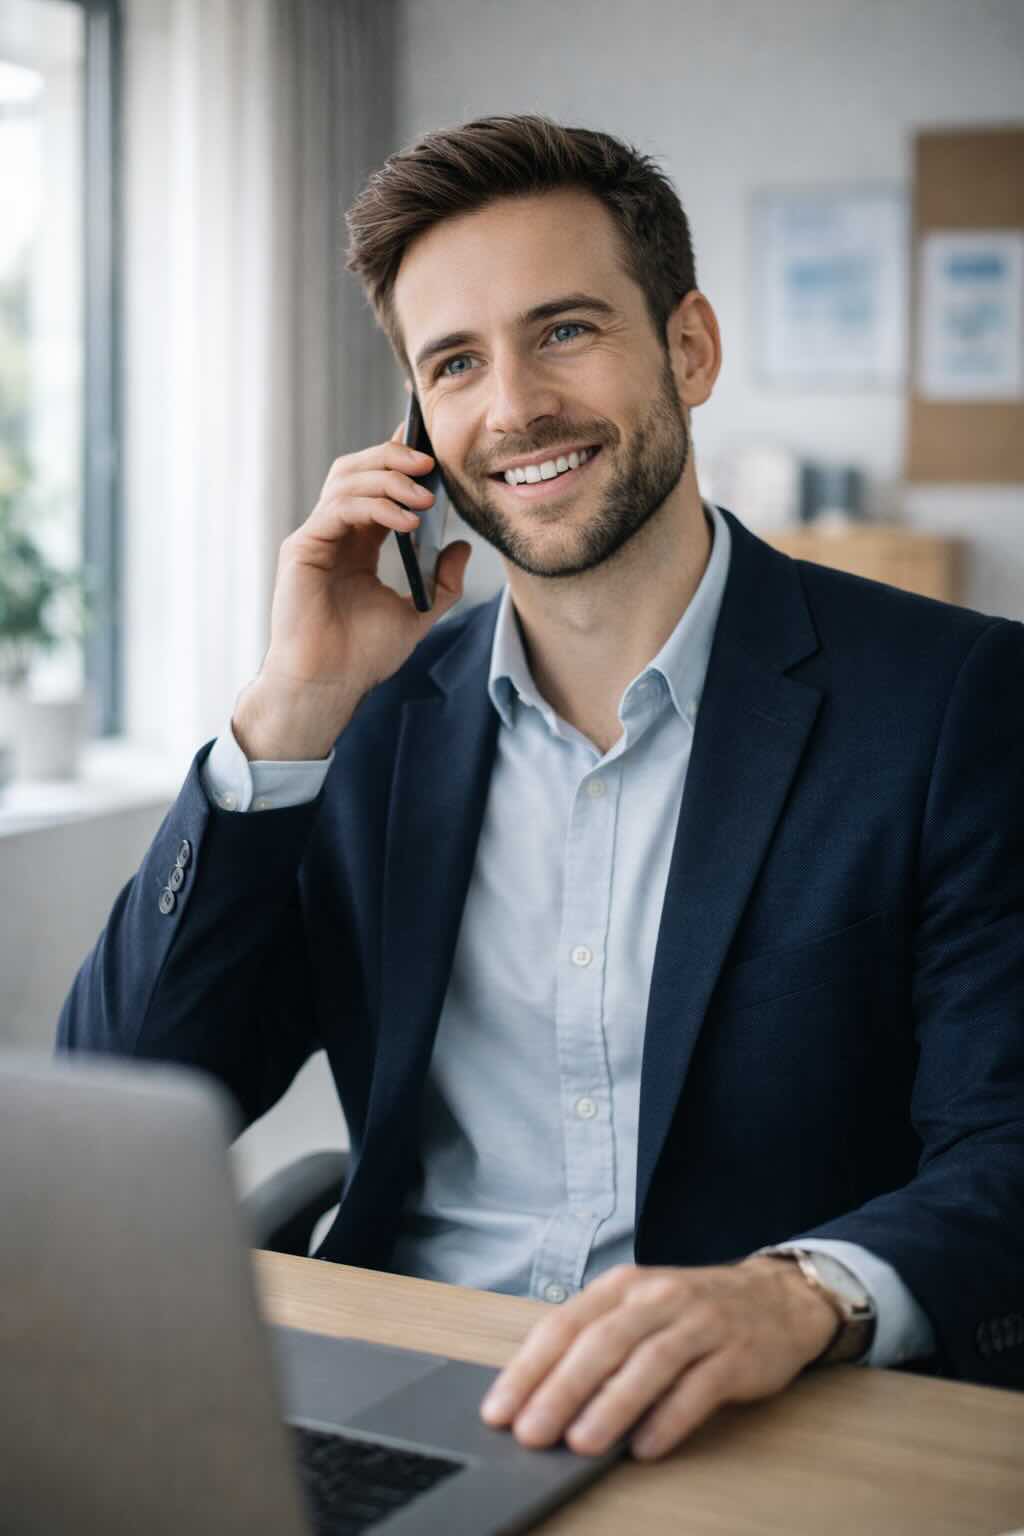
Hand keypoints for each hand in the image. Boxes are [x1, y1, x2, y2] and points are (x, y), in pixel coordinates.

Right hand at [233, 421, 470, 759]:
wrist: (329, 686)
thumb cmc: (362, 657)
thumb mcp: (417, 614)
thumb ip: (443, 582)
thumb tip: (463, 546)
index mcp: (357, 544)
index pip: (377, 485)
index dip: (399, 460)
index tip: (431, 448)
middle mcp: (334, 534)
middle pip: (358, 469)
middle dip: (394, 458)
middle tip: (431, 462)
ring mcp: (316, 538)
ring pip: (347, 479)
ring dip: (389, 480)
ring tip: (425, 497)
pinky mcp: (302, 548)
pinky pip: (339, 508)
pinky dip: (375, 506)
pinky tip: (407, 523)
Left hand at [479, 1258, 838, 1461]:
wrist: (776, 1298)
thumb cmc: (691, 1312)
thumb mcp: (639, 1310)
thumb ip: (596, 1343)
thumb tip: (538, 1398)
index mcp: (623, 1287)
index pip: (565, 1324)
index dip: (529, 1368)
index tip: (500, 1410)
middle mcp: (658, 1297)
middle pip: (602, 1342)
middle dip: (561, 1389)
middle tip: (531, 1433)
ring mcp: (700, 1323)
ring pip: (649, 1362)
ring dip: (612, 1405)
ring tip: (581, 1444)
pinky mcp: (736, 1354)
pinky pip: (699, 1388)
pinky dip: (670, 1418)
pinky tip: (645, 1447)